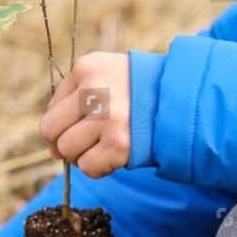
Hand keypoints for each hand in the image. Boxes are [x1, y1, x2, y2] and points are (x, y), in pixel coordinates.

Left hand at [39, 51, 130, 178]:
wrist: (186, 99)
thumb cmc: (140, 90)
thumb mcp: (106, 73)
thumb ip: (75, 94)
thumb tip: (50, 140)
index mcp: (86, 67)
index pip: (52, 107)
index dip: (61, 124)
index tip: (77, 128)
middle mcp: (93, 90)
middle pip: (50, 130)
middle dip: (62, 143)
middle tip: (83, 144)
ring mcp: (106, 118)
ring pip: (68, 151)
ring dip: (82, 155)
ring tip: (104, 146)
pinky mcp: (119, 144)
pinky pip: (89, 167)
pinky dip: (98, 168)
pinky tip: (114, 156)